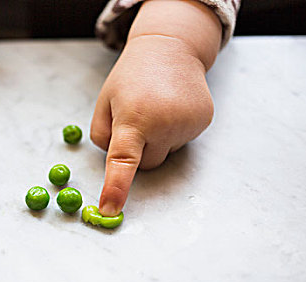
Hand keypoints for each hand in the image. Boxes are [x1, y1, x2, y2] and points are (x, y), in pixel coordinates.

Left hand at [91, 36, 213, 215]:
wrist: (170, 48)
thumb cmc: (131, 77)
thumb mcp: (104, 103)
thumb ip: (102, 138)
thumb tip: (116, 165)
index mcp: (134, 118)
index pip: (123, 162)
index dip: (116, 188)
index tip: (110, 209)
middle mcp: (164, 123)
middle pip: (146, 166)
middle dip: (138, 152)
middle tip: (137, 120)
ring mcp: (188, 124)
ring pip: (164, 155)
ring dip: (157, 140)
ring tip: (157, 108)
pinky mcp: (203, 122)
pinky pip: (181, 143)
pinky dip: (173, 132)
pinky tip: (172, 109)